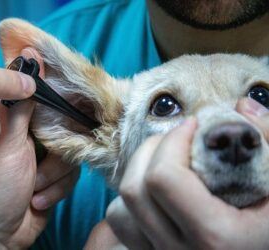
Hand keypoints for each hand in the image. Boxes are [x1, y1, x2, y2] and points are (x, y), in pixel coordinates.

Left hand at [0, 48, 79, 248]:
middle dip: (56, 149)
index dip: (58, 99)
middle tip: (41, 159)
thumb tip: (29, 62)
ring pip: (71, 152)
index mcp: (16, 122)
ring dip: (53, 175)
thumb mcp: (10, 142)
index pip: (43, 99)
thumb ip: (22, 105)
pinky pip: (72, 174)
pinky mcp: (54, 177)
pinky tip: (37, 200)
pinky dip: (56, 189)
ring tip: (32, 188)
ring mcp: (43, 158)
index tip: (71, 101)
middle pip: (63, 126)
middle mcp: (30, 137)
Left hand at [106, 111, 268, 249]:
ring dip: (138, 174)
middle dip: (152, 149)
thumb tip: (242, 106)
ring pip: (120, 209)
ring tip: (168, 160)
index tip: (193, 125)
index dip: (173, 141)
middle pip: (134, 189)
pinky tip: (158, 190)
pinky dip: (131, 200)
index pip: (163, 179)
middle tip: (178, 137)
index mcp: (215, 237)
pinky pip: (122, 225)